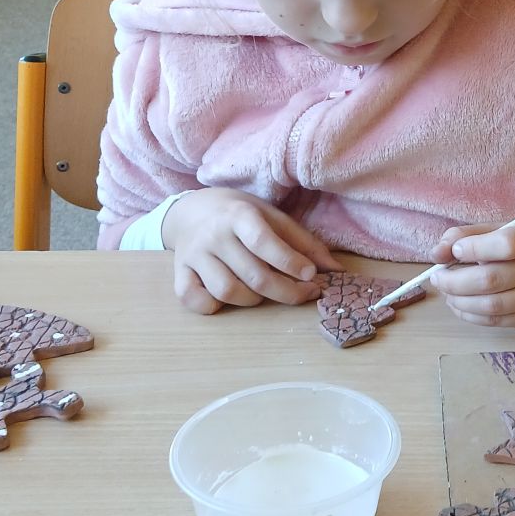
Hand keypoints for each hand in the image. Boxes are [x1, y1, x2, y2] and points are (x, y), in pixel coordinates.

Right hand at [161, 187, 339, 313]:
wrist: (192, 210)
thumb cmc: (241, 215)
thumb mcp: (274, 217)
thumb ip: (304, 243)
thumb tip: (336, 269)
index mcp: (239, 215)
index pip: (263, 242)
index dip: (290, 263)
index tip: (312, 275)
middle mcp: (213, 235)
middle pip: (252, 275)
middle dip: (286, 291)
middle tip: (305, 293)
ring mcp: (193, 255)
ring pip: (226, 291)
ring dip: (253, 299)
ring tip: (263, 291)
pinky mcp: (178, 272)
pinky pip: (193, 299)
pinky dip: (212, 305)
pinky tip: (227, 299)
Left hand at [430, 219, 514, 326]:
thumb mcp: (502, 229)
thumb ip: (467, 235)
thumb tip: (437, 253)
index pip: (507, 244)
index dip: (474, 248)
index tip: (453, 251)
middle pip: (493, 279)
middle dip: (455, 281)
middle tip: (437, 278)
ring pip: (493, 305)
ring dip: (460, 301)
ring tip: (447, 293)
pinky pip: (498, 321)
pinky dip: (471, 315)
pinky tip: (460, 305)